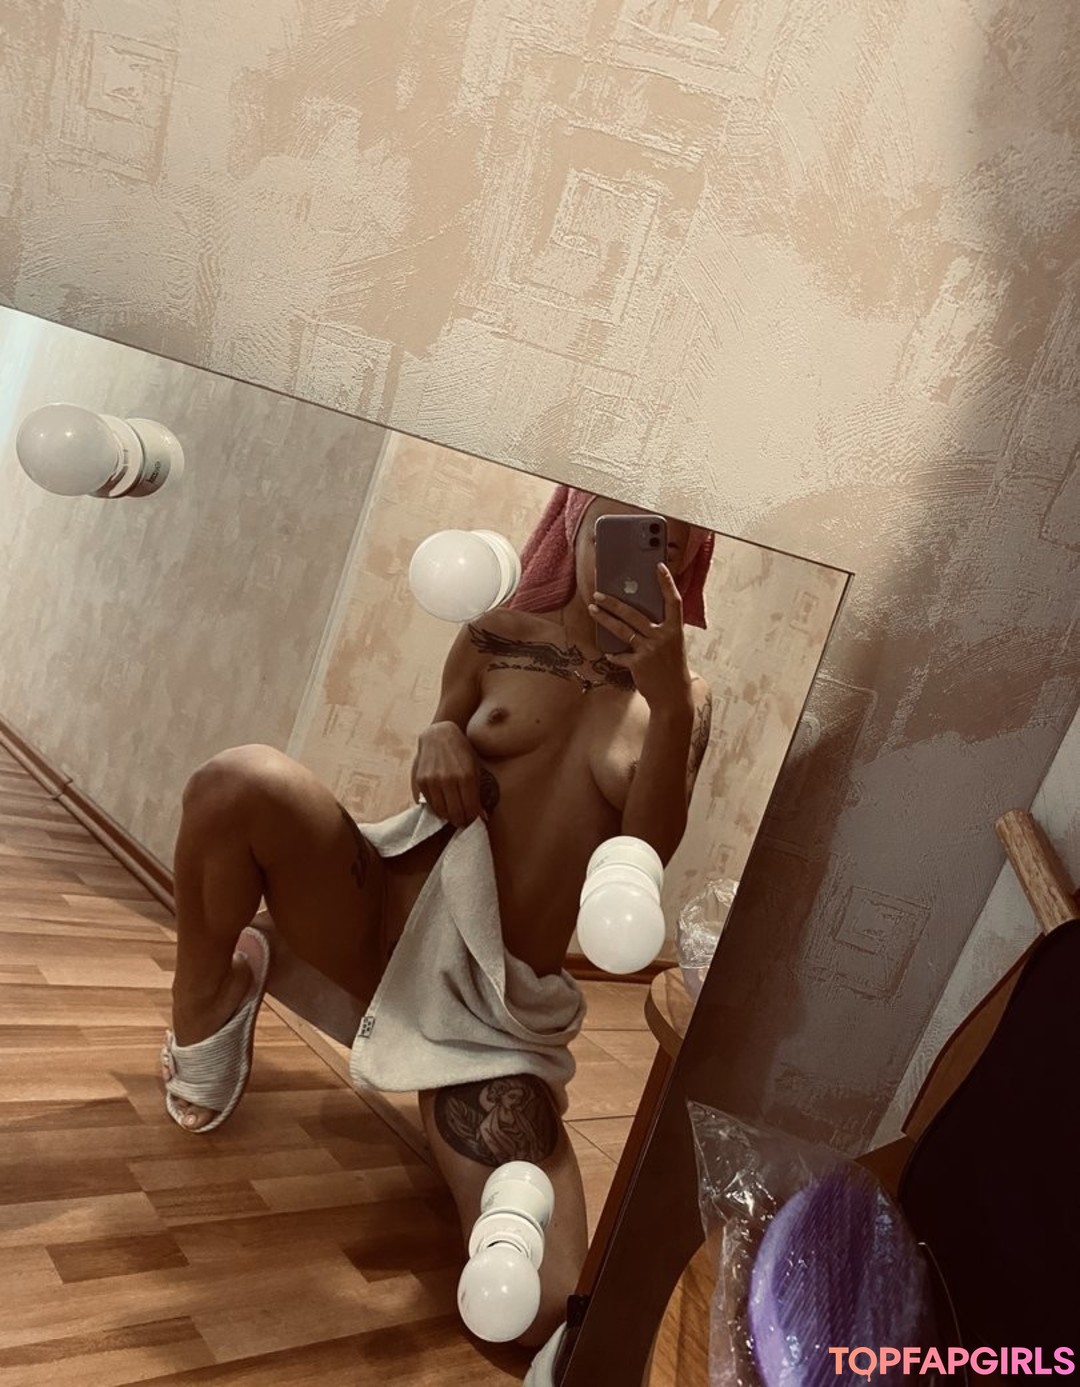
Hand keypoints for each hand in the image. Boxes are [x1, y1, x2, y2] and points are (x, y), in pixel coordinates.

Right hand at [411, 721, 485, 826]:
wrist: (439, 735)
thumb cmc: (461, 751)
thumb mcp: (475, 768)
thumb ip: (478, 792)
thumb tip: (482, 816)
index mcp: (466, 776)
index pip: (471, 809)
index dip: (474, 818)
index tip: (475, 820)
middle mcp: (448, 779)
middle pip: (456, 813)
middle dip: (462, 821)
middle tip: (465, 821)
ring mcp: (433, 780)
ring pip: (442, 812)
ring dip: (449, 817)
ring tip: (455, 816)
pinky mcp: (421, 781)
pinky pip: (430, 804)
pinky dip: (438, 809)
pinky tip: (444, 807)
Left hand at [589, 564, 692, 711]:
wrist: (673, 696)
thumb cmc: (672, 668)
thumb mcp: (672, 645)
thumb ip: (660, 630)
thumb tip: (638, 613)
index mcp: (675, 630)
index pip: (673, 601)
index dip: (667, 583)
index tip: (659, 567)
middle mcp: (663, 637)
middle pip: (635, 614)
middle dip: (614, 602)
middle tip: (599, 594)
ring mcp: (650, 650)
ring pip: (622, 630)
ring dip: (605, 619)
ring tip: (592, 609)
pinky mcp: (638, 664)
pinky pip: (620, 655)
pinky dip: (613, 654)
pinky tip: (608, 652)